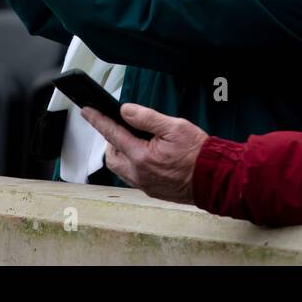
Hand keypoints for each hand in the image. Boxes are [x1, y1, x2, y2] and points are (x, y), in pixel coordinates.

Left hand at [81, 103, 207, 203]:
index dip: (98, 120)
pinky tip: (145, 156)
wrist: (214, 178)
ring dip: (121, 154)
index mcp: (141, 156)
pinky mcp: (151, 190)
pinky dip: (132, 164)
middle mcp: (139, 173)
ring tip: (134, 142)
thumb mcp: (174, 127)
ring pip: (120, 169)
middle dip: (110, 141)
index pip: (112, 134)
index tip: (87, 111)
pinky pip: (132, 177)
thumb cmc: (198, 153)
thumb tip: (126, 111)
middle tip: (121, 128)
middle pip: (111, 156)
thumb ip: (147, 118)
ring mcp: (144, 184)